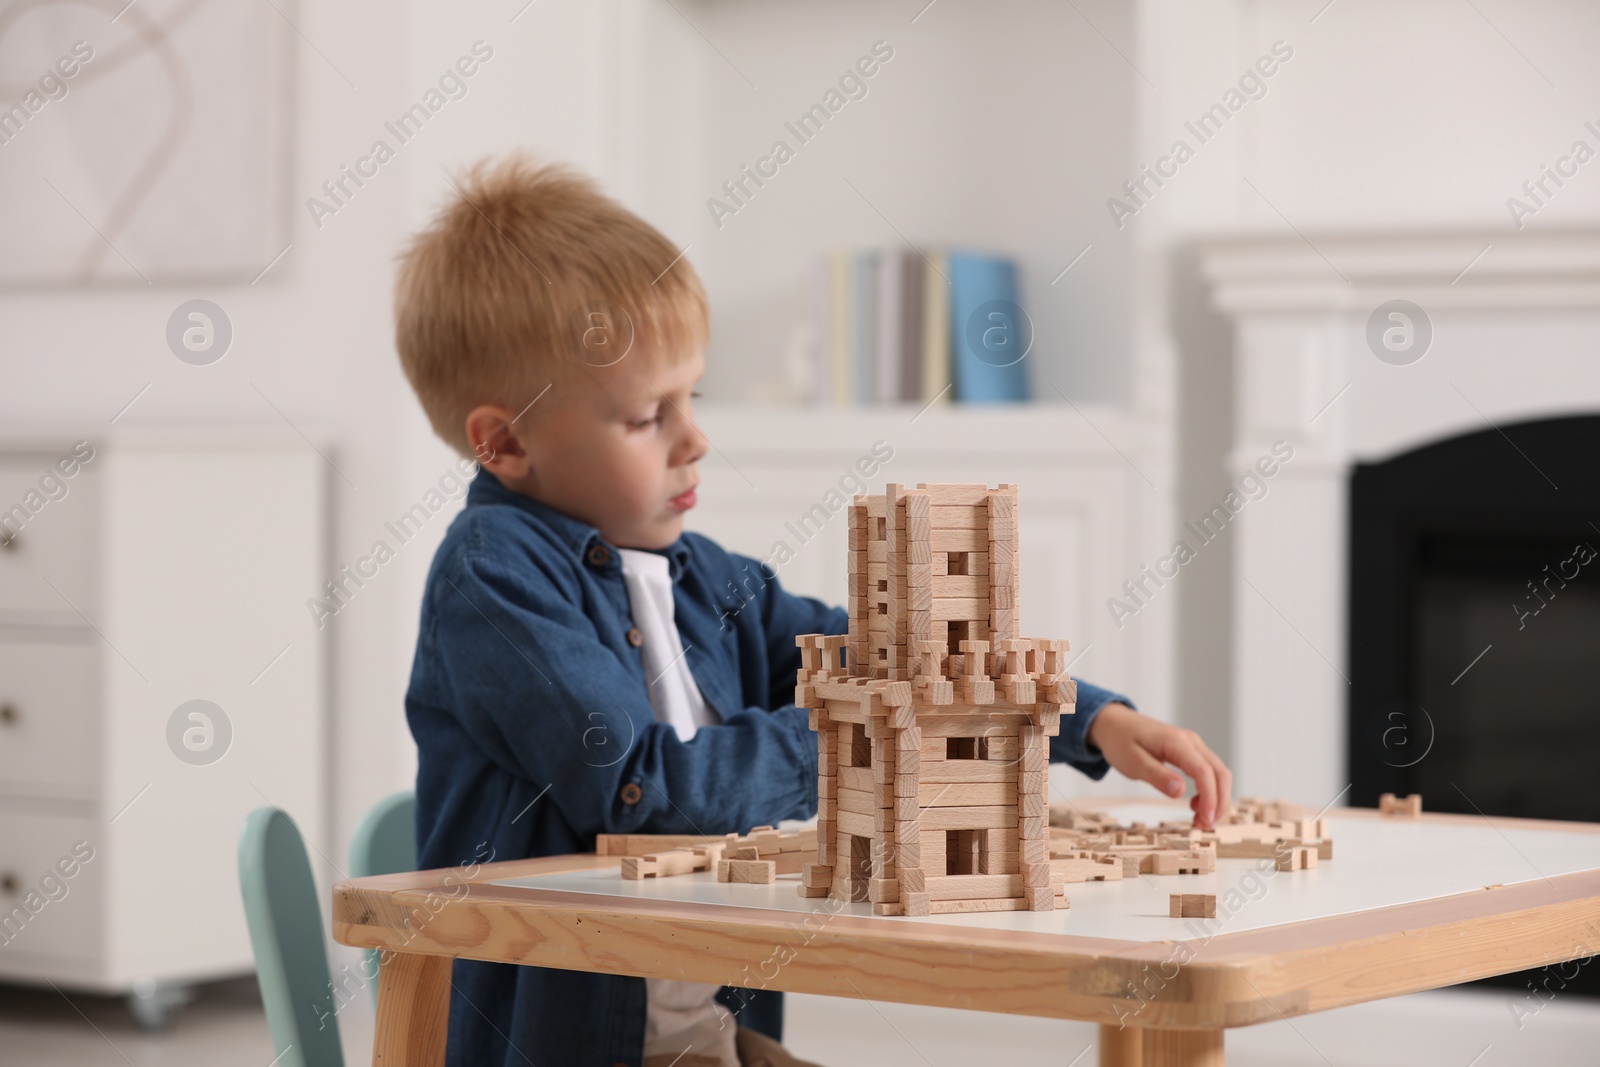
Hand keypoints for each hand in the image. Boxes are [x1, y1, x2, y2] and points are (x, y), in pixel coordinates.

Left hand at [1085, 703, 1232, 829]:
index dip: (1210, 798)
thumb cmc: (1121, 741)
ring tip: (1200, 819)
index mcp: (1177, 742)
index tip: (1205, 820)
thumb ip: (1156, 776)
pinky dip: (1210, 790)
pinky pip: (1209, 771)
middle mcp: (1191, 741)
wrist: (1115, 723)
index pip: (1204, 771)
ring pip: (1218, 773)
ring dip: (1216, 798)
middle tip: (1206, 825)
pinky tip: (1195, 804)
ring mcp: (1193, 745)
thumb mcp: (1132, 762)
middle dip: (1219, 801)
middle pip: (1220, 772)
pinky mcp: (1191, 751)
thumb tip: (1180, 792)